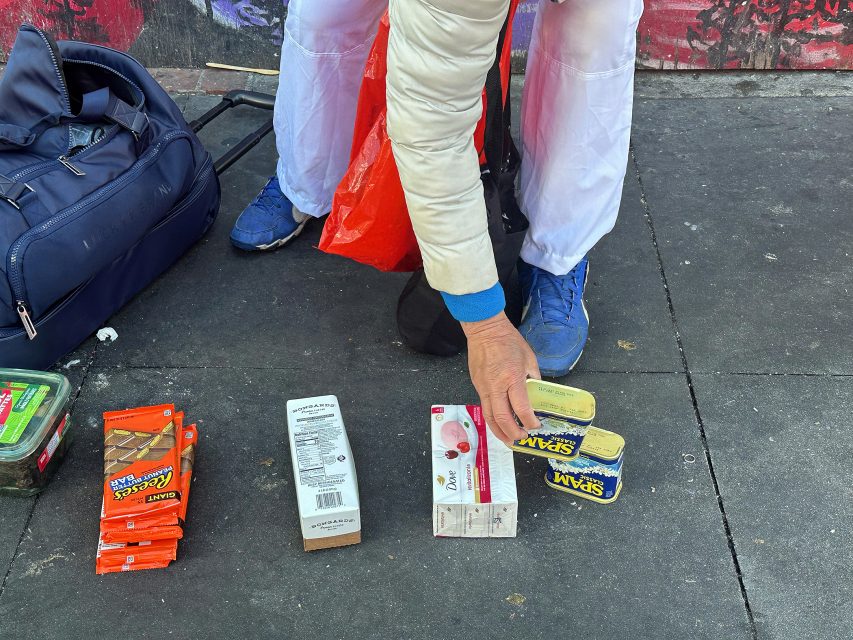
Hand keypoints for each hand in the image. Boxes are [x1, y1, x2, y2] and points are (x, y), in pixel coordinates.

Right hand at [462, 311, 540, 445]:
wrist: (485, 330)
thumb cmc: (508, 341)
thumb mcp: (529, 358)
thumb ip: (533, 378)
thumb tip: (536, 393)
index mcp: (513, 378)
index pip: (521, 408)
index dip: (530, 422)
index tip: (535, 427)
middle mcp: (496, 386)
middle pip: (502, 418)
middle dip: (513, 433)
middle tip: (522, 439)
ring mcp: (483, 387)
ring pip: (489, 416)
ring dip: (499, 431)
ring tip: (508, 440)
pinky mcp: (477, 385)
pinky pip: (484, 407)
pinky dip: (492, 419)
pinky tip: (499, 423)